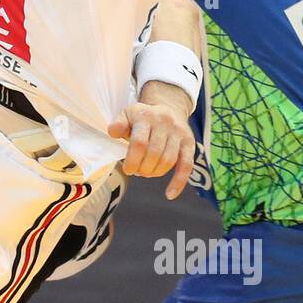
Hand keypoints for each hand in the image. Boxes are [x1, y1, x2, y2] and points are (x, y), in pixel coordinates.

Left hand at [108, 81, 195, 199]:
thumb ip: (119, 124)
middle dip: (143, 168)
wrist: (169, 108)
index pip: (139, 143)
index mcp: (146, 116)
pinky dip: (178, 182)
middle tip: (137, 171)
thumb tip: (113, 132)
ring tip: (147, 172)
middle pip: (154, 154)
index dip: (132, 160)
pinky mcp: (189, 143)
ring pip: (168, 160)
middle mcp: (164, 122)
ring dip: (155, 173)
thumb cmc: (143, 117)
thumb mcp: (127, 115)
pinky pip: (186, 166)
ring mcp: (179, 133)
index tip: (127, 169)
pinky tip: (170, 194)